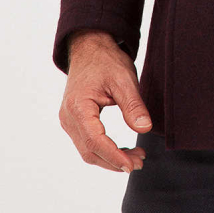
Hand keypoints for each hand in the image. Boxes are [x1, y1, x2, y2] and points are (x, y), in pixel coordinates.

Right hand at [58, 28, 152, 172]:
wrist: (90, 47)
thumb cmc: (106, 60)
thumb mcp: (124, 79)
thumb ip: (133, 105)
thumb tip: (145, 129)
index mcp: (78, 107)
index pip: (95, 142)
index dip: (114, 156)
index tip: (132, 165)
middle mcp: (68, 117)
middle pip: (90, 151)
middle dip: (115, 161)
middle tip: (140, 161)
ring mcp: (69, 120)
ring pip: (87, 150)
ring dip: (110, 158)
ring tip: (135, 157)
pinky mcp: (74, 121)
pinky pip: (87, 143)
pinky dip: (104, 150)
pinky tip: (122, 150)